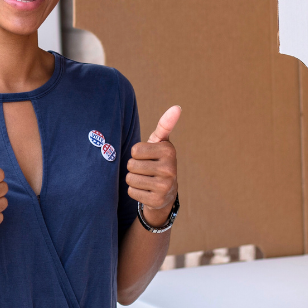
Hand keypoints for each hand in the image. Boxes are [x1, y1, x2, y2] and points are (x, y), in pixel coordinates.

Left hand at [126, 105, 180, 226]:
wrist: (166, 192)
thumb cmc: (158, 161)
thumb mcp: (161, 143)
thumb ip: (165, 125)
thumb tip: (177, 107)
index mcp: (169, 151)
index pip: (135, 150)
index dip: (137, 154)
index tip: (148, 157)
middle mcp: (170, 169)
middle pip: (131, 165)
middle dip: (134, 167)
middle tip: (146, 170)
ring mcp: (164, 186)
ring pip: (130, 179)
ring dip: (133, 179)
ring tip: (145, 180)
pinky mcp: (157, 201)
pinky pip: (132, 192)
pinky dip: (135, 191)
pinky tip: (146, 191)